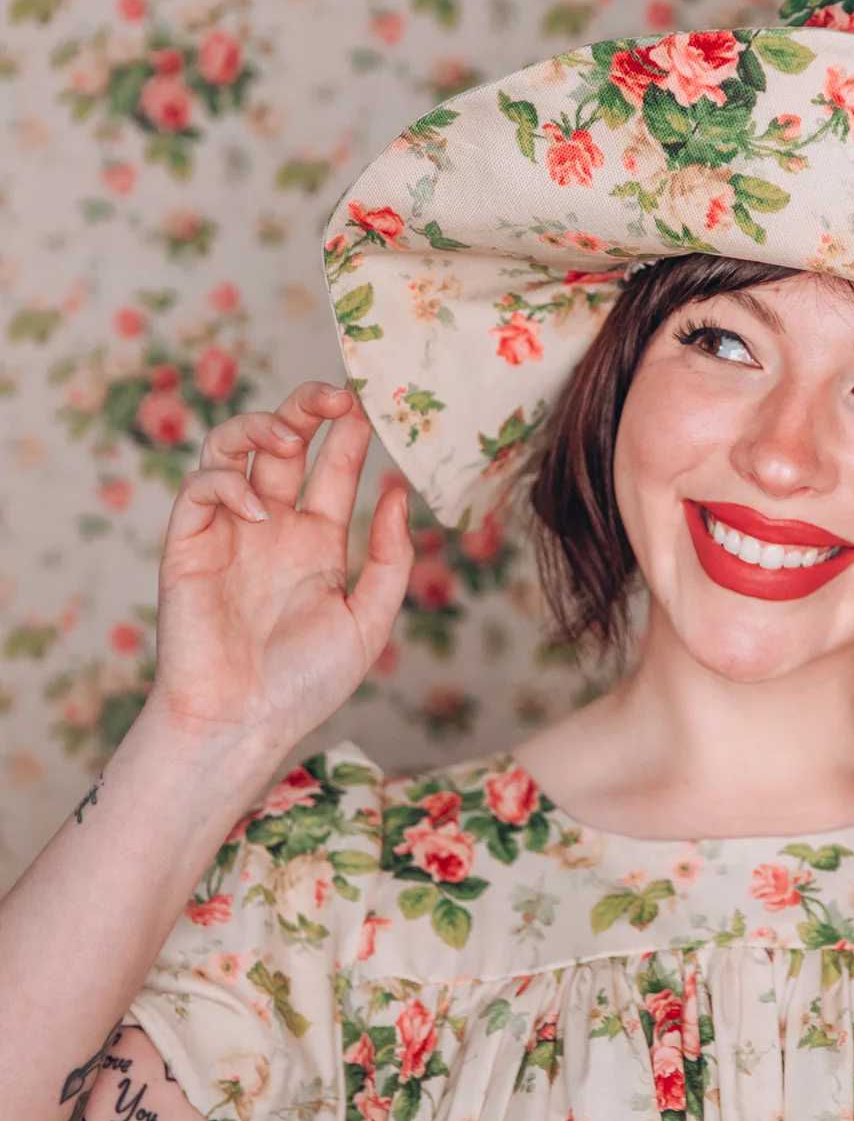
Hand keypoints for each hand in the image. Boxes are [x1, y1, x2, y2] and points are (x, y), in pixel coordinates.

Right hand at [143, 382, 412, 758]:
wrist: (242, 724)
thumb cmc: (305, 683)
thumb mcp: (368, 620)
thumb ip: (389, 557)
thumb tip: (398, 492)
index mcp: (316, 541)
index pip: (334, 468)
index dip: (351, 433)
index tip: (373, 405)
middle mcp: (272, 527)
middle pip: (284, 442)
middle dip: (307, 407)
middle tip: (336, 396)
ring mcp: (228, 531)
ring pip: (232, 449)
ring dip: (260, 427)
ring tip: (290, 438)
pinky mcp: (187, 544)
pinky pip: (200, 489)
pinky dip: (226, 485)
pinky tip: (257, 511)